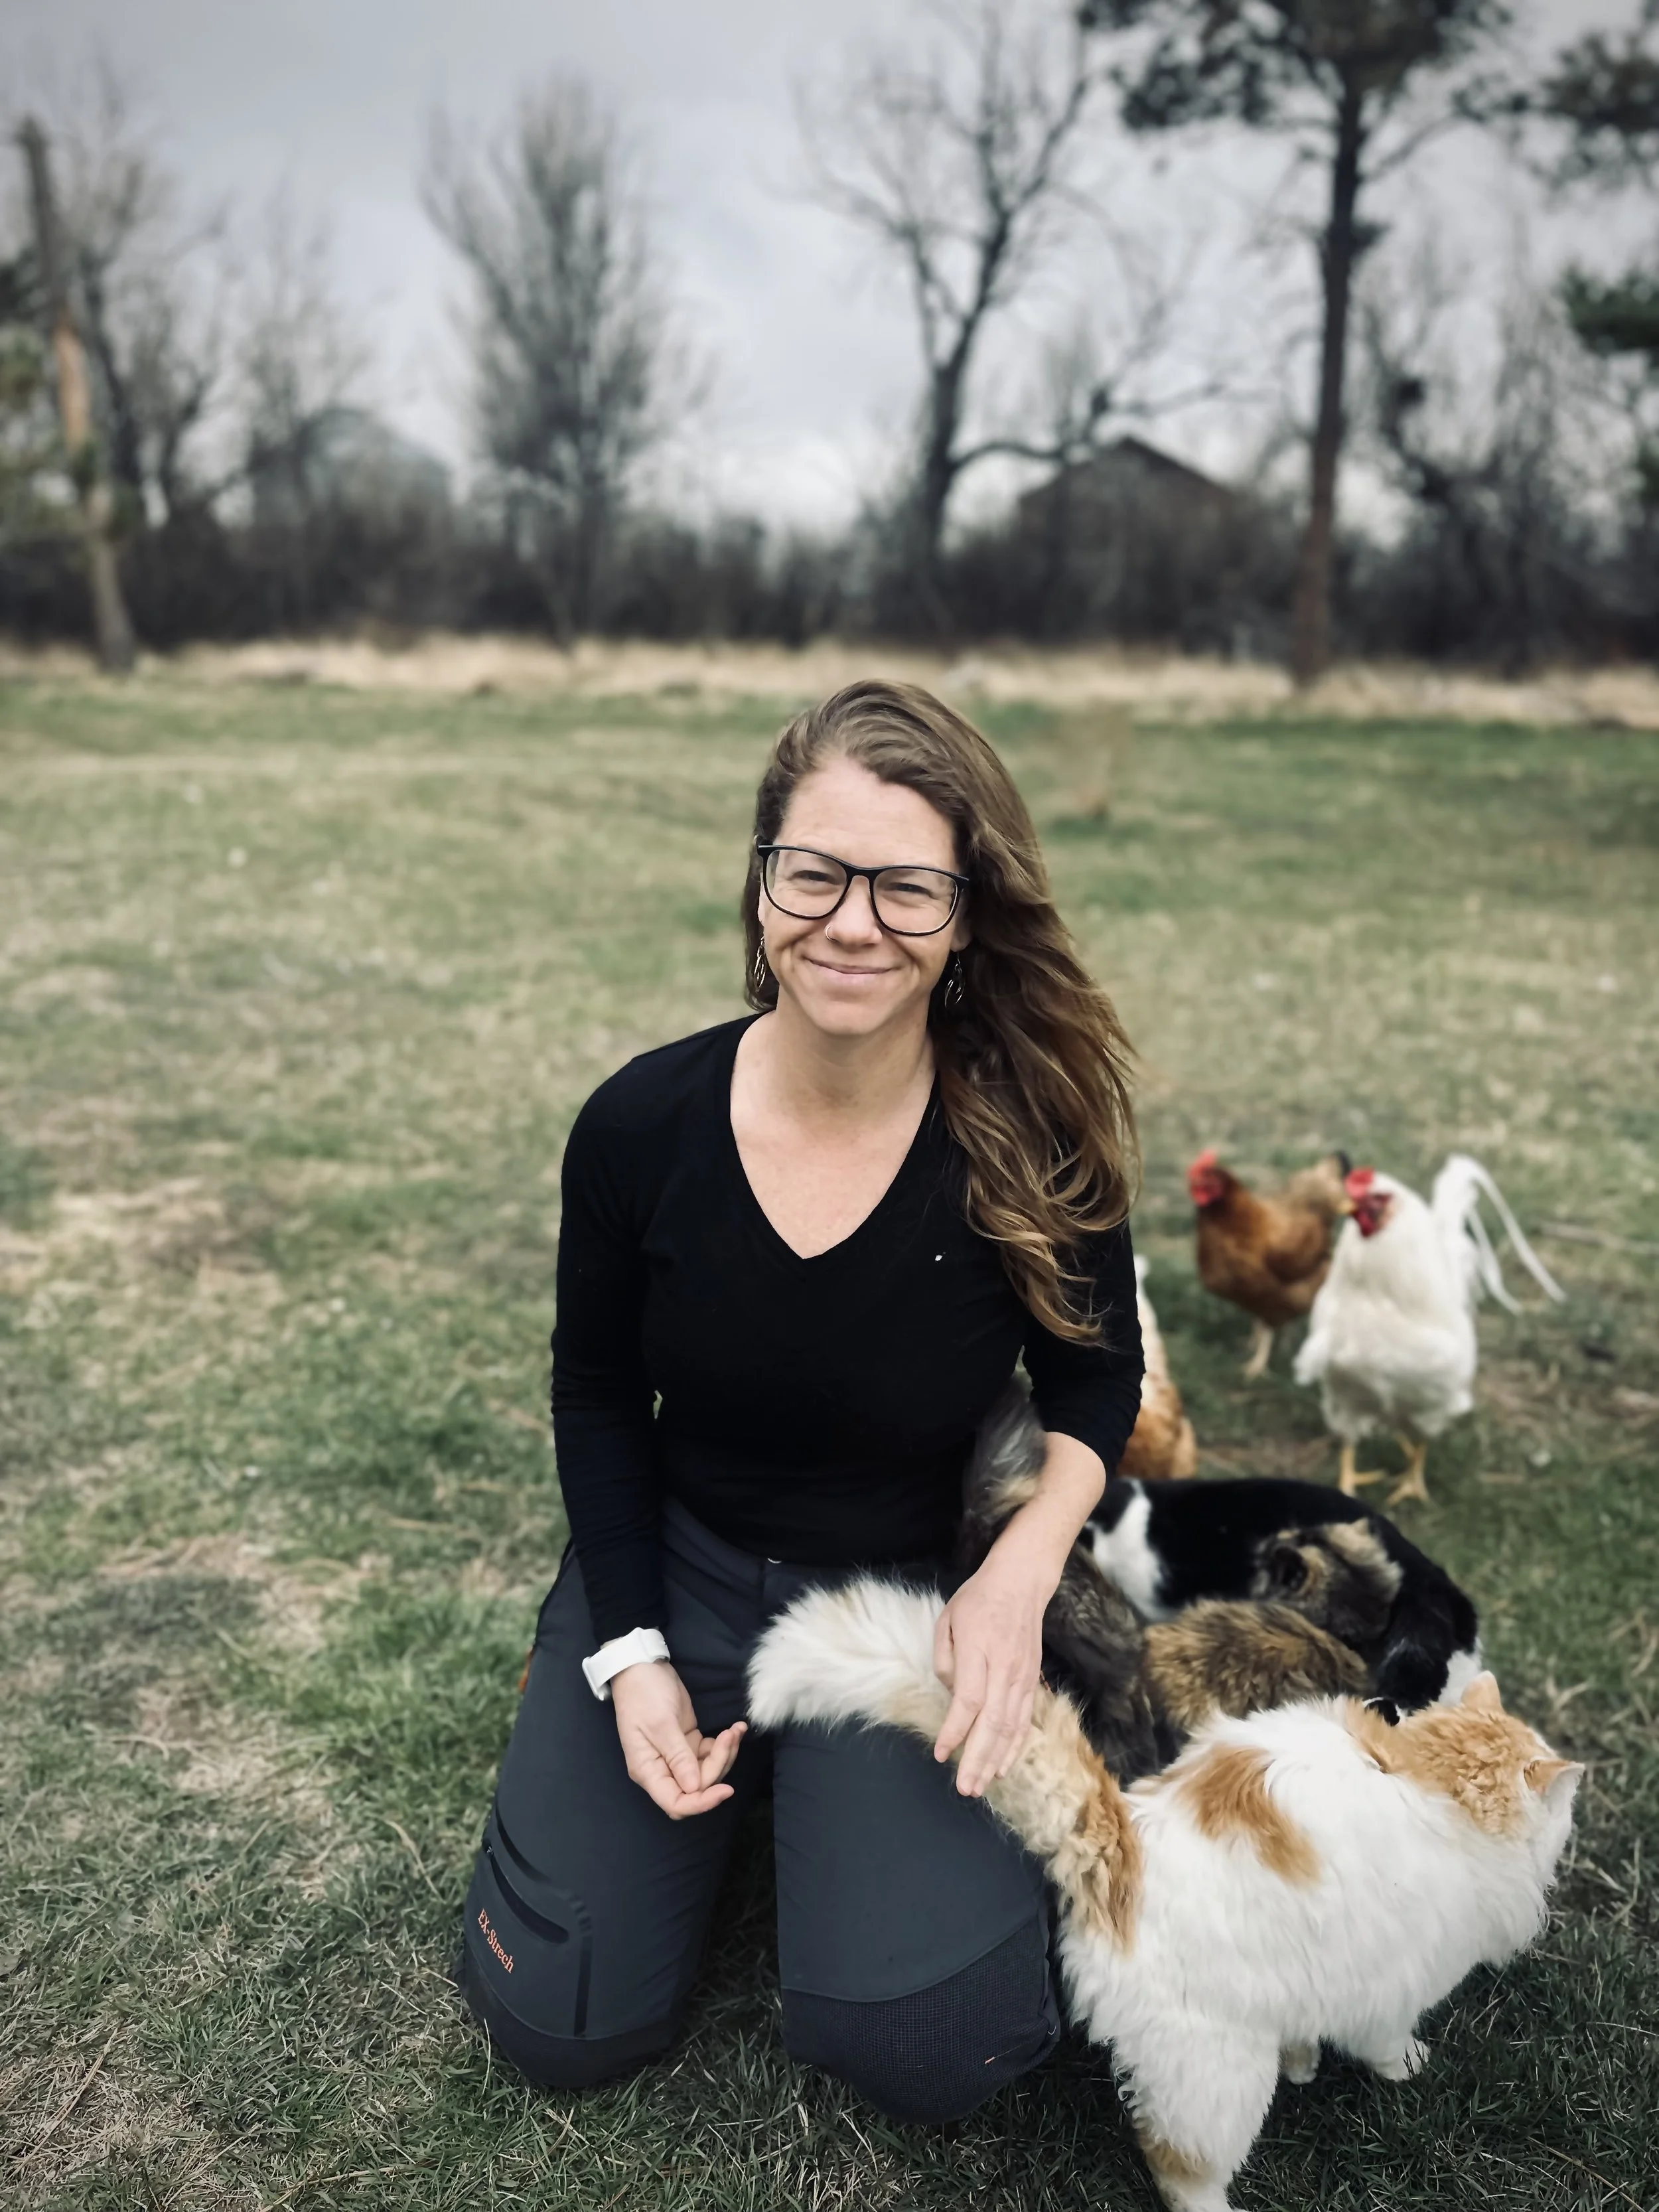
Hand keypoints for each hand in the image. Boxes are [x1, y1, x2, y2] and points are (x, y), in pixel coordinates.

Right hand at [611, 1661, 745, 1819]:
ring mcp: (676, 1756)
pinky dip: (724, 1745)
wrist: (642, 1666)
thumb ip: (678, 1757)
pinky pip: (709, 1754)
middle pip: (697, 1787)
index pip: (675, 1803)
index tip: (726, 1790)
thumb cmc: (644, 1694)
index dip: (701, 1803)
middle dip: (718, 1766)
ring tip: (735, 1729)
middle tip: (730, 1736)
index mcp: (648, 1770)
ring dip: (725, 1754)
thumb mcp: (661, 1724)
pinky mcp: (688, 1741)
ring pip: (707, 1771)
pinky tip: (734, 1729)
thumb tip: (695, 1789)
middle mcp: (662, 1769)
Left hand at [931, 1553, 1048, 1797]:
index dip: (955, 1731)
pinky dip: (1015, 1747)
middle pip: (993, 1722)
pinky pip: (1024, 1721)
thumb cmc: (978, 1600)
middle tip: (964, 1787)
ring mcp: (1023, 1677)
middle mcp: (1005, 1668)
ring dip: (996, 1760)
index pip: (969, 1701)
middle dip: (978, 1759)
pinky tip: (1003, 1767)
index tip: (940, 1753)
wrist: (1021, 1583)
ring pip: (1011, 1727)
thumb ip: (945, 1660)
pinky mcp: (1032, 1682)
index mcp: (979, 1651)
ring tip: (980, 1786)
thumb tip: (952, 1696)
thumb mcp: (948, 1620)